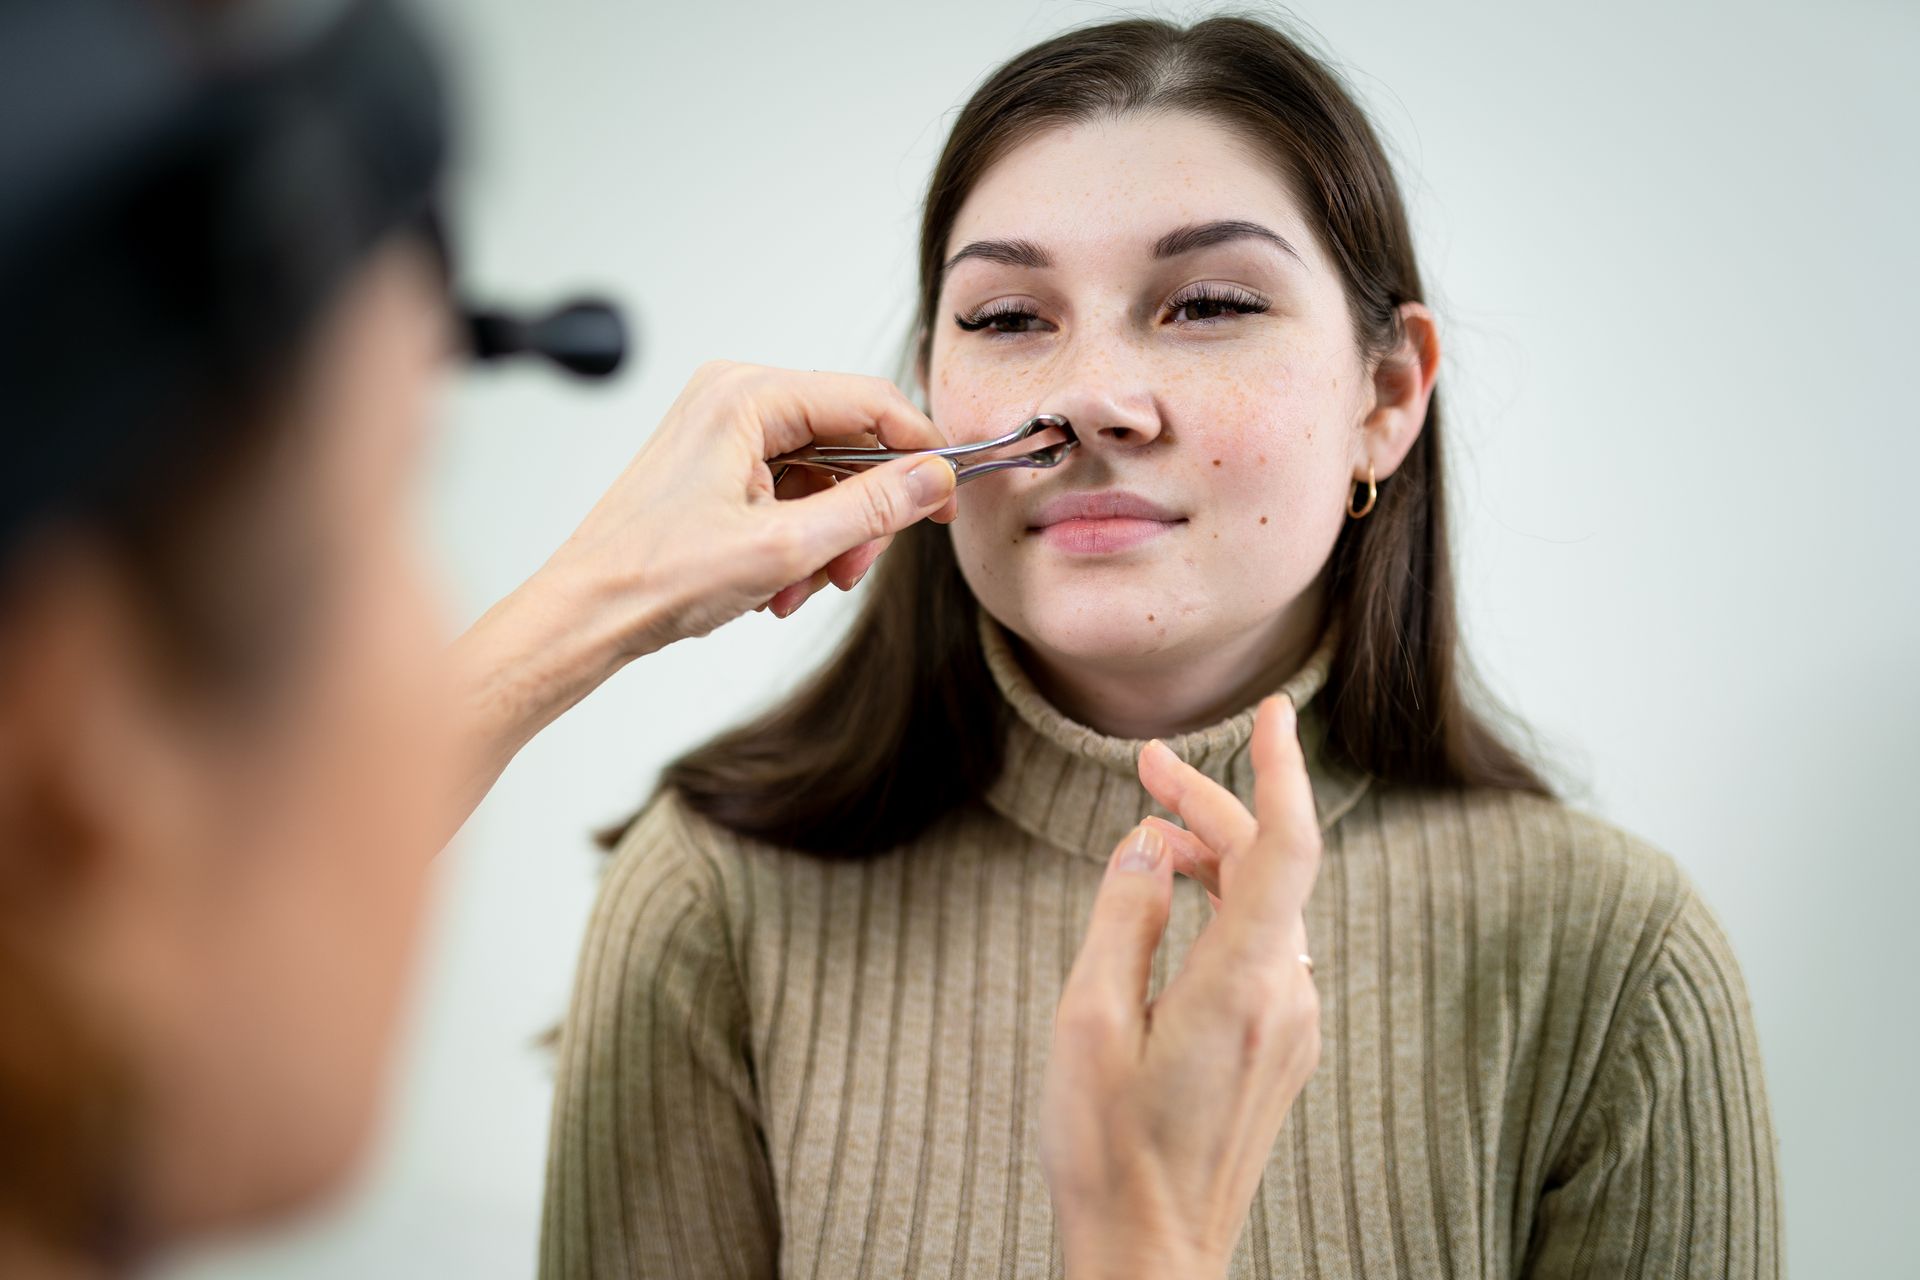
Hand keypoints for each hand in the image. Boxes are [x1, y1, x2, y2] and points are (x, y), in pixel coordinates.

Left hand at [548, 360, 957, 649]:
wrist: (587, 614)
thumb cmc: (654, 576)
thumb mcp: (784, 547)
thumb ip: (872, 508)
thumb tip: (934, 479)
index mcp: (746, 395)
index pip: (869, 401)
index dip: (920, 452)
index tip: (948, 501)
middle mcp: (734, 399)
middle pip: (848, 443)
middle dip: (859, 516)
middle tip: (850, 570)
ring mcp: (724, 432)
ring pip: (822, 477)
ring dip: (826, 540)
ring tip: (793, 590)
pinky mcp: (718, 466)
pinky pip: (790, 493)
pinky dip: (797, 542)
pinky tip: (773, 586)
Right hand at [1041, 696, 1323, 1279]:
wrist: (1153, 1256)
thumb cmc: (1107, 1149)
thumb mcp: (1087, 1020)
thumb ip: (1122, 915)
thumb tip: (1143, 844)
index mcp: (1242, 985)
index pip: (1286, 847)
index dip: (1282, 768)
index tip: (1271, 710)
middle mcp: (1288, 998)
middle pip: (1269, 865)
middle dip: (1211, 806)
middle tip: (1144, 767)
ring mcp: (1293, 1026)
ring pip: (1268, 904)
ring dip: (1214, 857)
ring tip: (1143, 840)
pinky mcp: (1283, 1047)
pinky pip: (1266, 946)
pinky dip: (1225, 905)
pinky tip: (1171, 907)